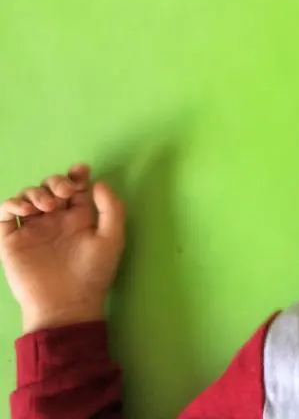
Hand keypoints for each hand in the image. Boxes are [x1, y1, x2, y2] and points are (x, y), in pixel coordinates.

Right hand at [0, 164, 125, 332]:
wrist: (66, 304)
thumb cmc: (93, 273)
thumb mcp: (111, 239)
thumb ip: (111, 208)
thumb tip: (99, 182)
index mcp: (79, 219)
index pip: (75, 189)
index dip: (75, 175)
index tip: (80, 170)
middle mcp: (55, 221)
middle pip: (50, 188)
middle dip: (55, 181)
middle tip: (63, 192)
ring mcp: (32, 230)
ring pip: (27, 196)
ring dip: (35, 192)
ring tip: (46, 205)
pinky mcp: (11, 241)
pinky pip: (4, 215)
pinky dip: (10, 204)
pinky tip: (25, 210)